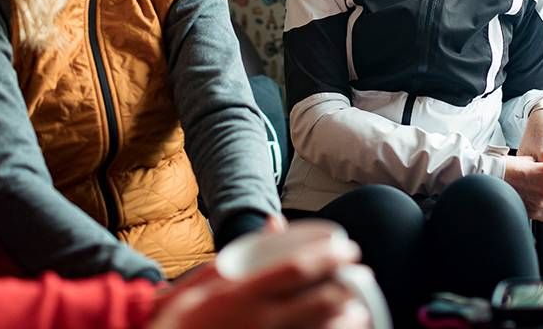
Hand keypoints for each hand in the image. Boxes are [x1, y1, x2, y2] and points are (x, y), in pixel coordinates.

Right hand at [149, 233, 368, 328]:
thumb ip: (243, 253)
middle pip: (318, 302)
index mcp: (242, 294)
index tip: (350, 251)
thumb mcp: (204, 281)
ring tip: (357, 309)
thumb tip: (275, 223)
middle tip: (360, 277)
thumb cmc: (182, 321)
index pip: (296, 270)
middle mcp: (259, 321)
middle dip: (346, 288)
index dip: (330, 258)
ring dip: (346, 319)